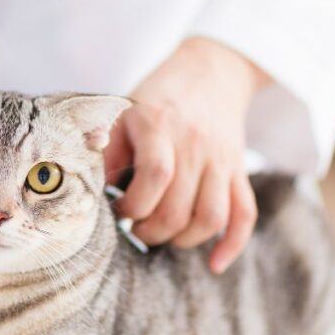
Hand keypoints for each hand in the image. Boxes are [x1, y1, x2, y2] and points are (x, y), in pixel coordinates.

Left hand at [104, 37, 270, 272]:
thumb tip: (88, 192)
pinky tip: (214, 264)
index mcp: (160, 126)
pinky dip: (233, 244)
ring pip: (211, 218)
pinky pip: (245, 213)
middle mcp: (195, 144)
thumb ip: (105, 151)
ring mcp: (221, 159)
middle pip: (179, 208)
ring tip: (162, 237)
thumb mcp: (122, 112)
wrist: (210, 70)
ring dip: (183, 240)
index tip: (117, 212)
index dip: (132, 206)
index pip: (155, 177)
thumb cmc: (155, 98)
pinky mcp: (238, 171)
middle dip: (150, 232)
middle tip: (135, 231)